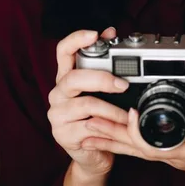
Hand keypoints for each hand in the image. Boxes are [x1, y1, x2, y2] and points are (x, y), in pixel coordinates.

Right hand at [47, 27, 129, 178]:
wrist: (93, 153)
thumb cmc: (98, 115)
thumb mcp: (102, 88)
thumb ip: (104, 60)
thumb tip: (111, 31)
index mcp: (66, 76)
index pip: (63, 51)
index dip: (76, 39)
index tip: (94, 34)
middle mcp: (57, 93)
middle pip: (73, 78)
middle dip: (102, 79)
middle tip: (123, 85)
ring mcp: (57, 114)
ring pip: (85, 104)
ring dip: (112, 109)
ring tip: (127, 114)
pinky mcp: (63, 135)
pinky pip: (89, 126)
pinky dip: (108, 126)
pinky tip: (118, 128)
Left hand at [82, 105, 184, 185]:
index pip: (153, 144)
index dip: (136, 129)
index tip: (126, 111)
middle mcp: (174, 155)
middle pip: (136, 147)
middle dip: (111, 134)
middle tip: (90, 122)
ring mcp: (172, 155)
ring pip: (136, 148)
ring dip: (113, 138)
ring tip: (92, 130)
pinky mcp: (174, 151)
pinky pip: (144, 147)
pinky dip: (126, 140)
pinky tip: (116, 136)